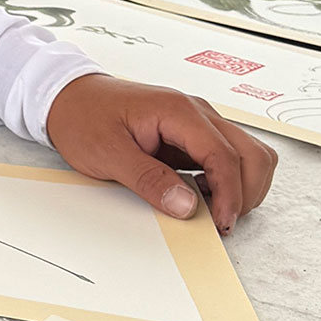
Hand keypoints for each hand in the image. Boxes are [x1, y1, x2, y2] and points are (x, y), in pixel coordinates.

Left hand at [45, 75, 276, 234]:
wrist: (68, 97)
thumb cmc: (83, 118)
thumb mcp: (107, 154)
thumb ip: (148, 179)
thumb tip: (187, 206)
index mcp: (178, 111)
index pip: (225, 155)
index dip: (231, 194)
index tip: (222, 223)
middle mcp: (197, 113)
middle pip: (252, 153)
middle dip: (247, 192)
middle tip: (222, 222)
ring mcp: (198, 123)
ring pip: (247, 154)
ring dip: (242, 185)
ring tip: (214, 210)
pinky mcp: (192, 136)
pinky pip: (226, 158)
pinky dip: (227, 180)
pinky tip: (203, 196)